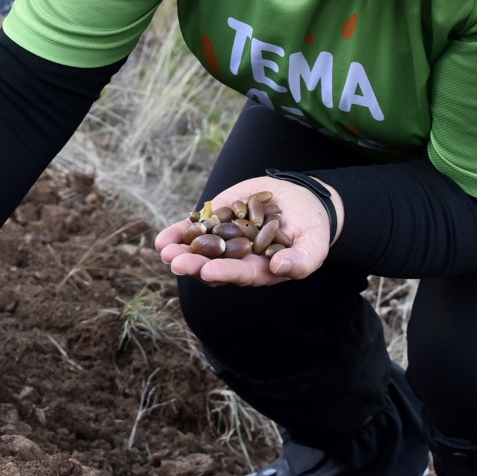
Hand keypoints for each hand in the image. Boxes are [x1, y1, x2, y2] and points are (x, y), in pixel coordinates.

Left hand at [155, 175, 340, 286]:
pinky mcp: (217, 219)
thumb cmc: (311, 229)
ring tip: (164, 250)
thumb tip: (280, 268)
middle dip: (193, 265)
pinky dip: (178, 233)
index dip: (224, 273)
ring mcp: (224, 239)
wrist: (300, 201)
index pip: (240, 274)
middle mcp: (238, 259)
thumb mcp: (314, 245)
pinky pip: (194, 228)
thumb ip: (301, 261)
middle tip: (176, 263)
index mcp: (260, 270)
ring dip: (179, 251)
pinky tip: (162, 239)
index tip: (209, 272)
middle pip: (212, 266)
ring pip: (198, 250)